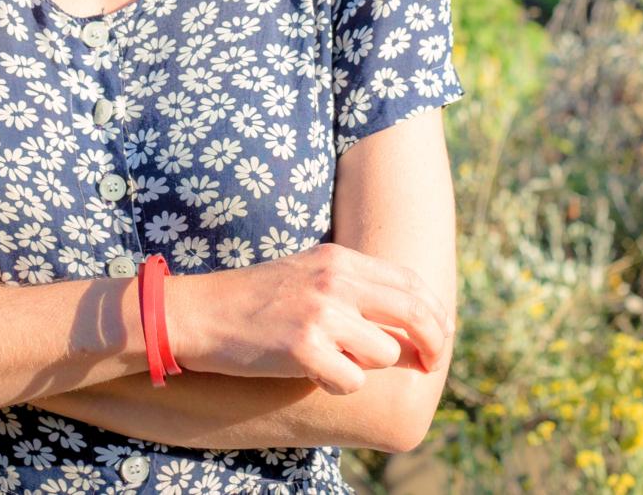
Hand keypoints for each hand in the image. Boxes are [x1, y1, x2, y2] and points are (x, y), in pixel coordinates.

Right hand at [165, 242, 454, 395]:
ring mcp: (321, 314)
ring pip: (384, 353)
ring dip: (367, 366)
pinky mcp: (304, 348)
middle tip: (433, 362)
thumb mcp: (309, 272)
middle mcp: (336, 280)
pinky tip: (312, 373)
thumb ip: (354, 284)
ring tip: (333, 360)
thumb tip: (408, 310)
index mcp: (341, 259)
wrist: (201, 312)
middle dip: (434, 341)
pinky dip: (339, 384)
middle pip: (414, 312)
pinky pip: (352, 380)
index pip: (410, 282)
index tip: (441, 335)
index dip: (434, 312)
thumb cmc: (256, 299)